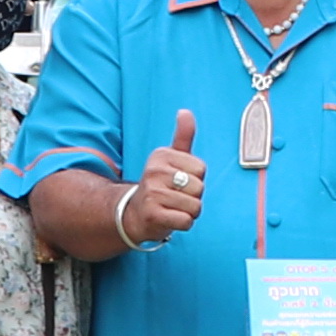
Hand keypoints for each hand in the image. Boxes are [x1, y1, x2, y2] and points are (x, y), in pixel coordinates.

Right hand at [124, 116, 205, 249]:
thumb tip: (185, 111)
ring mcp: (153, 193)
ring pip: (195, 206)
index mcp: (161, 155)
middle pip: (199, 187)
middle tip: (175, 197)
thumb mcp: (170, 159)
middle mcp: (154, 171)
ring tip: (172, 208)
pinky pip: (186, 221)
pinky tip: (170, 218)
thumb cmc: (159, 185)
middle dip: (193, 197)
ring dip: (188, 212)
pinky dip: (183, 224)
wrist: (134, 214)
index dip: (195, 179)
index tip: (179, 181)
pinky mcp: (153, 214)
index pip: (201, 169)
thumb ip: (183, 136)